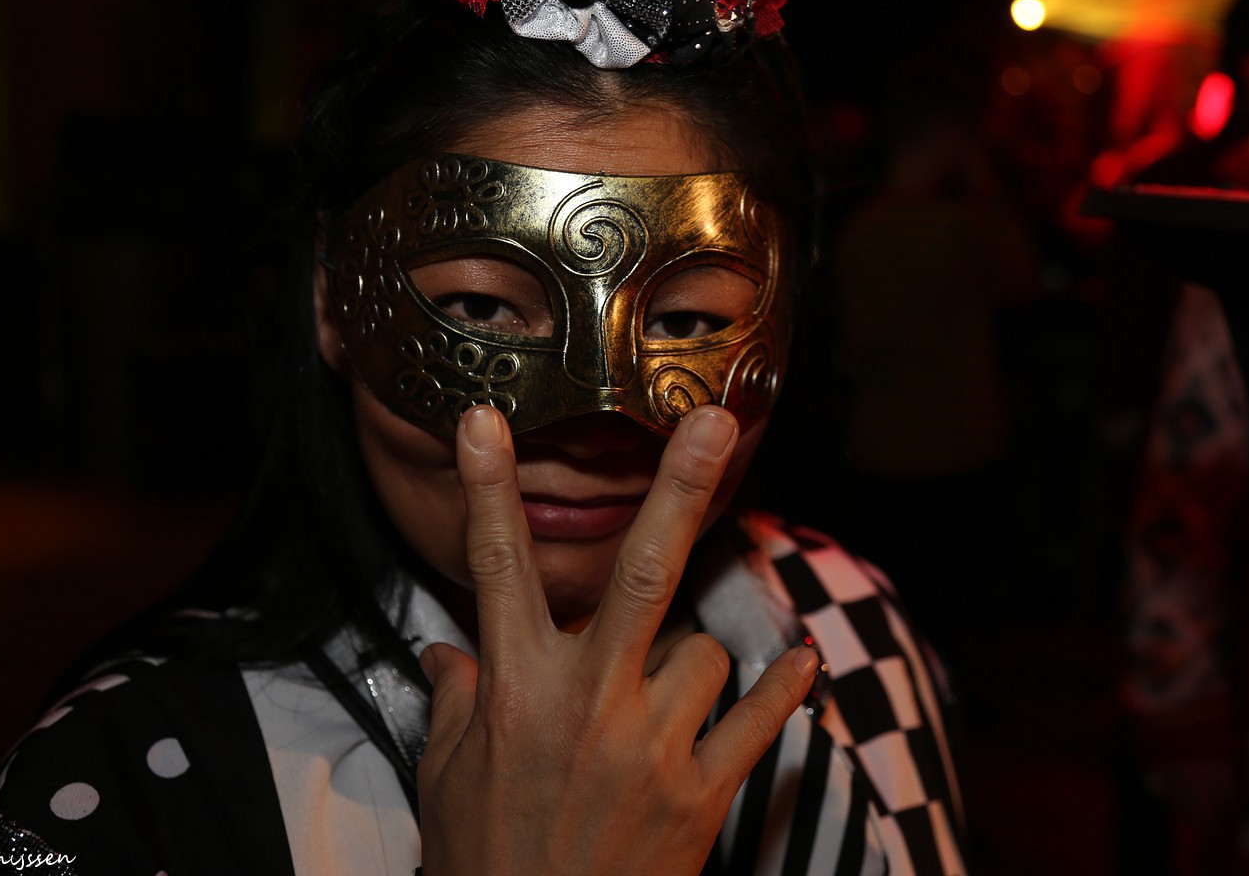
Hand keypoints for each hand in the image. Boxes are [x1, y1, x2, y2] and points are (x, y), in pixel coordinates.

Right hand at [416, 405, 818, 875]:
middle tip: (711, 422)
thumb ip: (455, 699)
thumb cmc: (482, 861)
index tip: (482, 417)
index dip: (486, 487)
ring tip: (653, 711)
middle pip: (641, 575)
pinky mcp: (701, 796)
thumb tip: (451, 649)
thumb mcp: (447, 778)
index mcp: (515, 691)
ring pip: (704, 650)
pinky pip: (759, 722)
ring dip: (687, 663)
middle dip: (676, 489)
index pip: (496, 569)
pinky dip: (783, 690)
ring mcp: (652, 748)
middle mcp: (587, 704)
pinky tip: (801, 661)